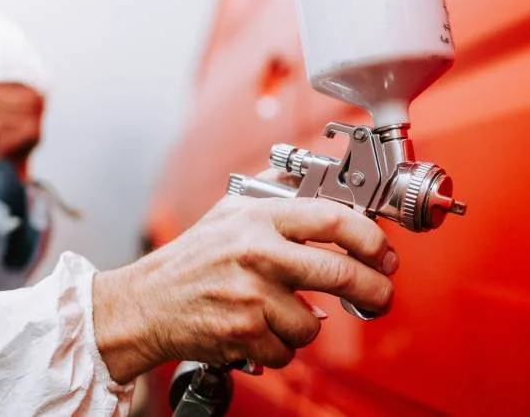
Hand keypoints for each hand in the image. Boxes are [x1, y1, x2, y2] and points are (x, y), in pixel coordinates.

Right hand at [92, 189, 396, 382]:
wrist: (145, 304)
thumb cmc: (189, 259)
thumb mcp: (229, 209)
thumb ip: (275, 193)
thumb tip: (319, 179)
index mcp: (259, 219)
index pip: (333, 220)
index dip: (370, 237)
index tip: (385, 252)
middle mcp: (257, 254)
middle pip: (339, 274)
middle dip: (373, 289)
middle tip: (381, 294)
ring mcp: (251, 296)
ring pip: (314, 323)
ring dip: (307, 326)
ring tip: (283, 313)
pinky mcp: (243, 333)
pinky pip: (287, 350)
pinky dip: (279, 347)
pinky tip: (260, 330)